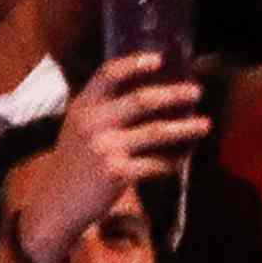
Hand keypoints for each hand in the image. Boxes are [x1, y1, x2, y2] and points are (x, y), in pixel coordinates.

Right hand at [18, 51, 210, 262]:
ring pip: (157, 132)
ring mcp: (106, 148)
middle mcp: (93, 123)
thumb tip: (150, 92)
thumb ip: (102, 108)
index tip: (159, 59)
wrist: (57, 203)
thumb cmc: (74, 162)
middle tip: (196, 92)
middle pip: (141, 100)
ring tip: (205, 124)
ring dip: (185, 128)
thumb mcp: (78, 127)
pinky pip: (156, 163)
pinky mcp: (118, 173)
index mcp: (83, 106)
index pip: (108, 73)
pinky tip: (183, 158)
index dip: (134, 63)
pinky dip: (173, 161)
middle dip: (174, 94)